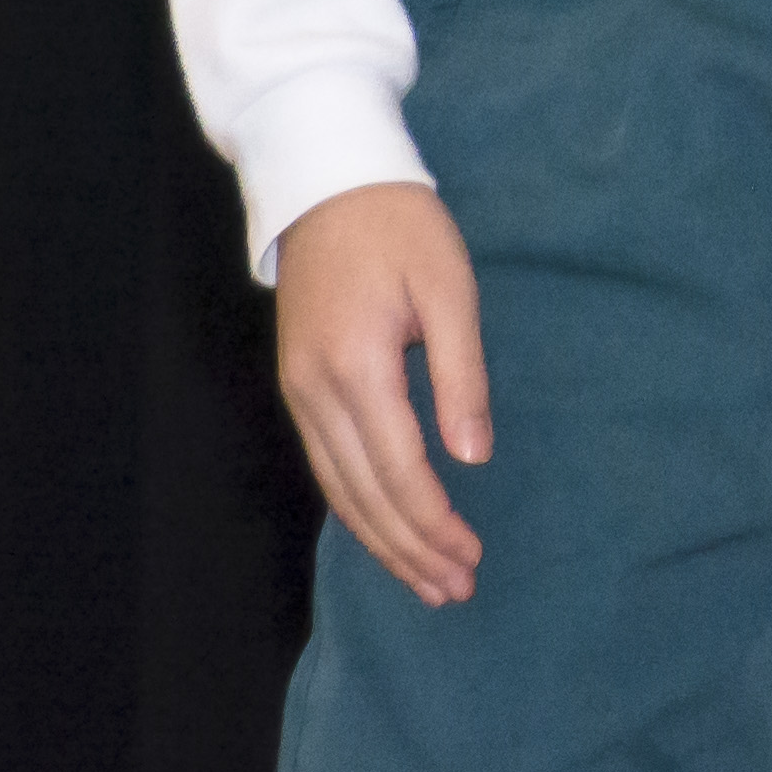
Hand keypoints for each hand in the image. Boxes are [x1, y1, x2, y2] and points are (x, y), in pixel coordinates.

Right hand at [274, 181, 491, 604]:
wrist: (327, 182)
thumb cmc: (401, 226)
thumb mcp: (450, 289)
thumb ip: (462, 376)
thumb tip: (472, 458)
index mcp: (357, 368)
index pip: (399, 472)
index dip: (435, 524)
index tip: (471, 558)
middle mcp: (317, 392)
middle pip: (364, 495)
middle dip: (411, 550)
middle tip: (456, 589)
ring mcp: (300, 391)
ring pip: (339, 490)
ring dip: (383, 540)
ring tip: (427, 580)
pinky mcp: (298, 385)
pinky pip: (327, 466)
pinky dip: (358, 507)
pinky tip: (385, 530)